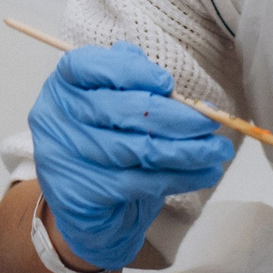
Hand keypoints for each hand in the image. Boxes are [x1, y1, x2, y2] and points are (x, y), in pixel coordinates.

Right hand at [26, 42, 232, 271]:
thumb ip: (135, 84)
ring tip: (217, 150)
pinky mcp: (80, 193)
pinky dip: (180, 177)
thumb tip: (172, 87)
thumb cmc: (106, 143)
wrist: (88, 207)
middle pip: (119, 110)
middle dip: (174, 117)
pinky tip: (205, 173)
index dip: (129, 71)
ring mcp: (63, 157)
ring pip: (136, 149)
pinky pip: (140, 182)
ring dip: (186, 150)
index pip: (86, 65)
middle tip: (209, 123)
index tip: (167, 83)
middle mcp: (54, 117)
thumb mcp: (114, 105)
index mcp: (63, 85)